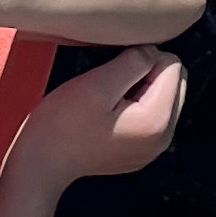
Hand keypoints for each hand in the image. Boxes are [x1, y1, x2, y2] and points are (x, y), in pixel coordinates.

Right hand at [3, 47, 185, 188]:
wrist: (40, 164)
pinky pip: (150, 117)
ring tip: (107, 103)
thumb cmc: (62, 125)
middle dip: (147, 75)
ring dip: (139, 91)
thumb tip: (152, 51)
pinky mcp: (140, 152)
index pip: (173, 66)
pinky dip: (133, 109)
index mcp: (158, 120)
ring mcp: (153, 149)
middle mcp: (164, 138)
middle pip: (175, 82)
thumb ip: (134, 62)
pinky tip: (106, 117)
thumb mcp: (97, 83)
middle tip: (111, 87)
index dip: (142, 60)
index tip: (113, 75)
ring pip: (163, 98)